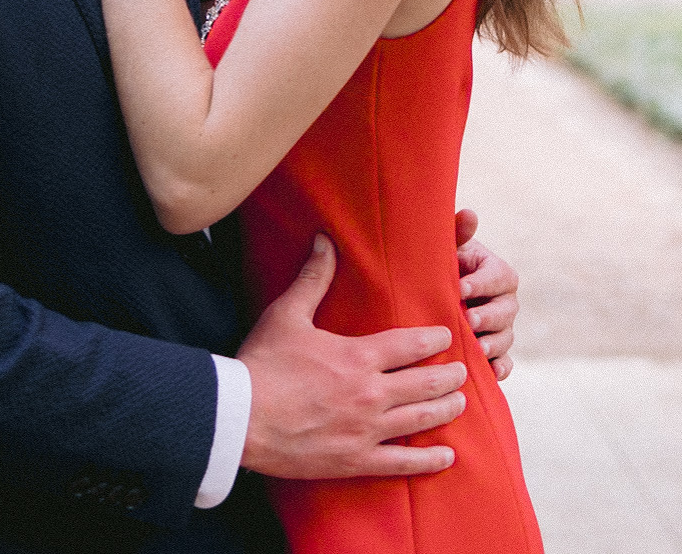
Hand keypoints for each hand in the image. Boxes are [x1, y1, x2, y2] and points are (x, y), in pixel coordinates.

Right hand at [239, 236, 465, 478]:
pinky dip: (428, 461)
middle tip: (462, 371)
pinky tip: (446, 457)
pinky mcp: (355, 460)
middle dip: (448, 375)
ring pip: (421, 420)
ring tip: (460, 402)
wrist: (240, 417)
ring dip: (445, 409)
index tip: (447, 336)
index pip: (410, 344)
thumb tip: (326, 240)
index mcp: (358, 356)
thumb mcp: (287, 314)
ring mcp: (366, 430)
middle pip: (424, 383)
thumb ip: (313, 278)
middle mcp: (371, 393)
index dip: (433, 340)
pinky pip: (402, 463)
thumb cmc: (262, 364)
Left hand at [455, 208, 517, 381]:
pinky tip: (489, 372)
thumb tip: (469, 214)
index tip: (461, 288)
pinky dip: (500, 368)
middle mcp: (504, 301)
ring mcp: (502, 329)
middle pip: (507, 310)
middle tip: (469, 319)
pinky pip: (505, 363)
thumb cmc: (443, 265)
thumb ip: (459, 233)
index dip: (482, 283)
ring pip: (506, 338)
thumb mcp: (449, 248)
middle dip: (489, 315)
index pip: (499, 277)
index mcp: (496, 272)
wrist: (433, 290)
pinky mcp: (496, 352)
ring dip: (493, 343)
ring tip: (476, 348)